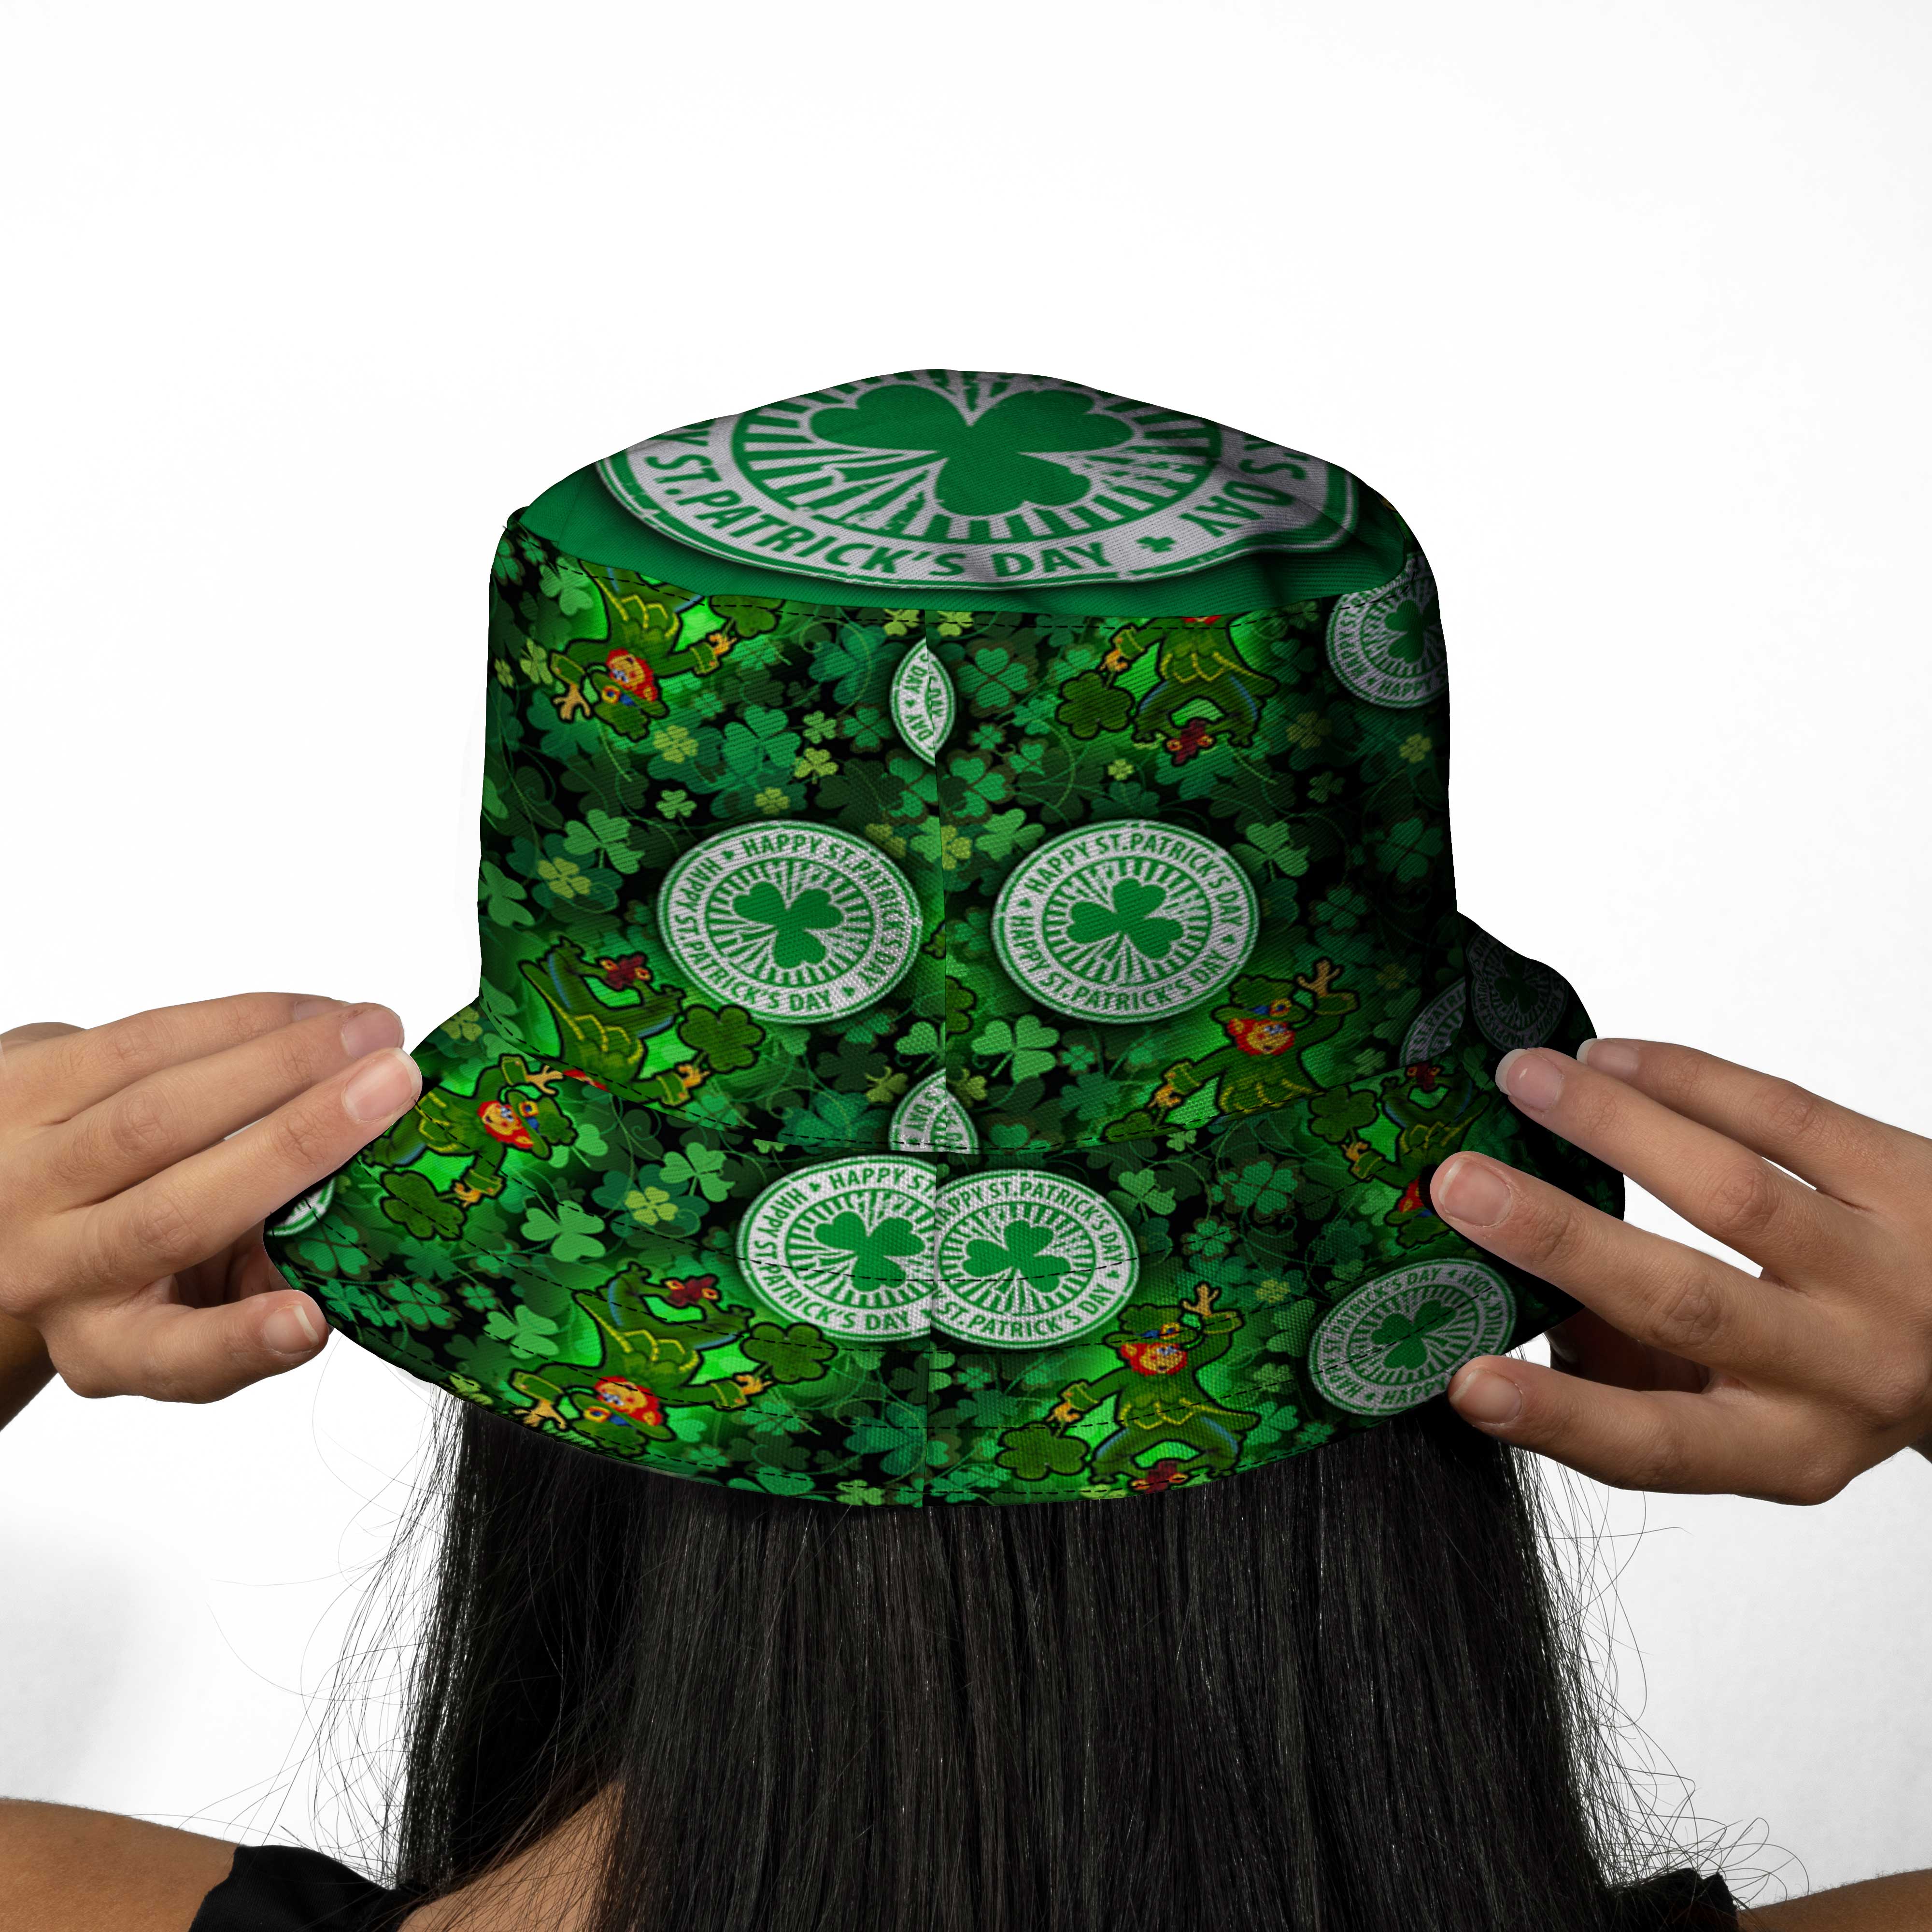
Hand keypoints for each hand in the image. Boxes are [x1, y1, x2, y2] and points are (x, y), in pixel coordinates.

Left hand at [0, 995, 421, 1405]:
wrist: (21, 1178)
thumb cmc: (146, 1241)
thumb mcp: (202, 1287)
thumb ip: (273, 1272)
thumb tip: (361, 1214)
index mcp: (109, 1341)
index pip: (172, 1358)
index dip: (244, 1342)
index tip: (309, 1321)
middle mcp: (48, 1269)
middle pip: (175, 1213)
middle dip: (300, 1141)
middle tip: (395, 1086)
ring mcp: (21, 1177)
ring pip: (157, 1109)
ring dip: (283, 1059)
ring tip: (374, 1030)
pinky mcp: (15, 1087)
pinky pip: (141, 1042)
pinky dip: (243, 1020)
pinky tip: (315, 1012)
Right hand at [1434, 1038, 1931, 1502]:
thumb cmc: (1829, 1370)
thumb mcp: (1737, 1407)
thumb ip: (1625, 1367)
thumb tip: (1508, 1289)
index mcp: (1788, 1446)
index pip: (1657, 1444)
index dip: (1556, 1415)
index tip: (1466, 1379)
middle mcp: (1846, 1370)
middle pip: (1686, 1300)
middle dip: (1557, 1237)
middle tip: (1458, 1184)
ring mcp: (1889, 1271)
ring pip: (1733, 1189)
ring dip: (1609, 1124)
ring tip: (1522, 1077)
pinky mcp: (1914, 1179)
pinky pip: (1783, 1114)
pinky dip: (1682, 1077)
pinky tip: (1607, 1056)